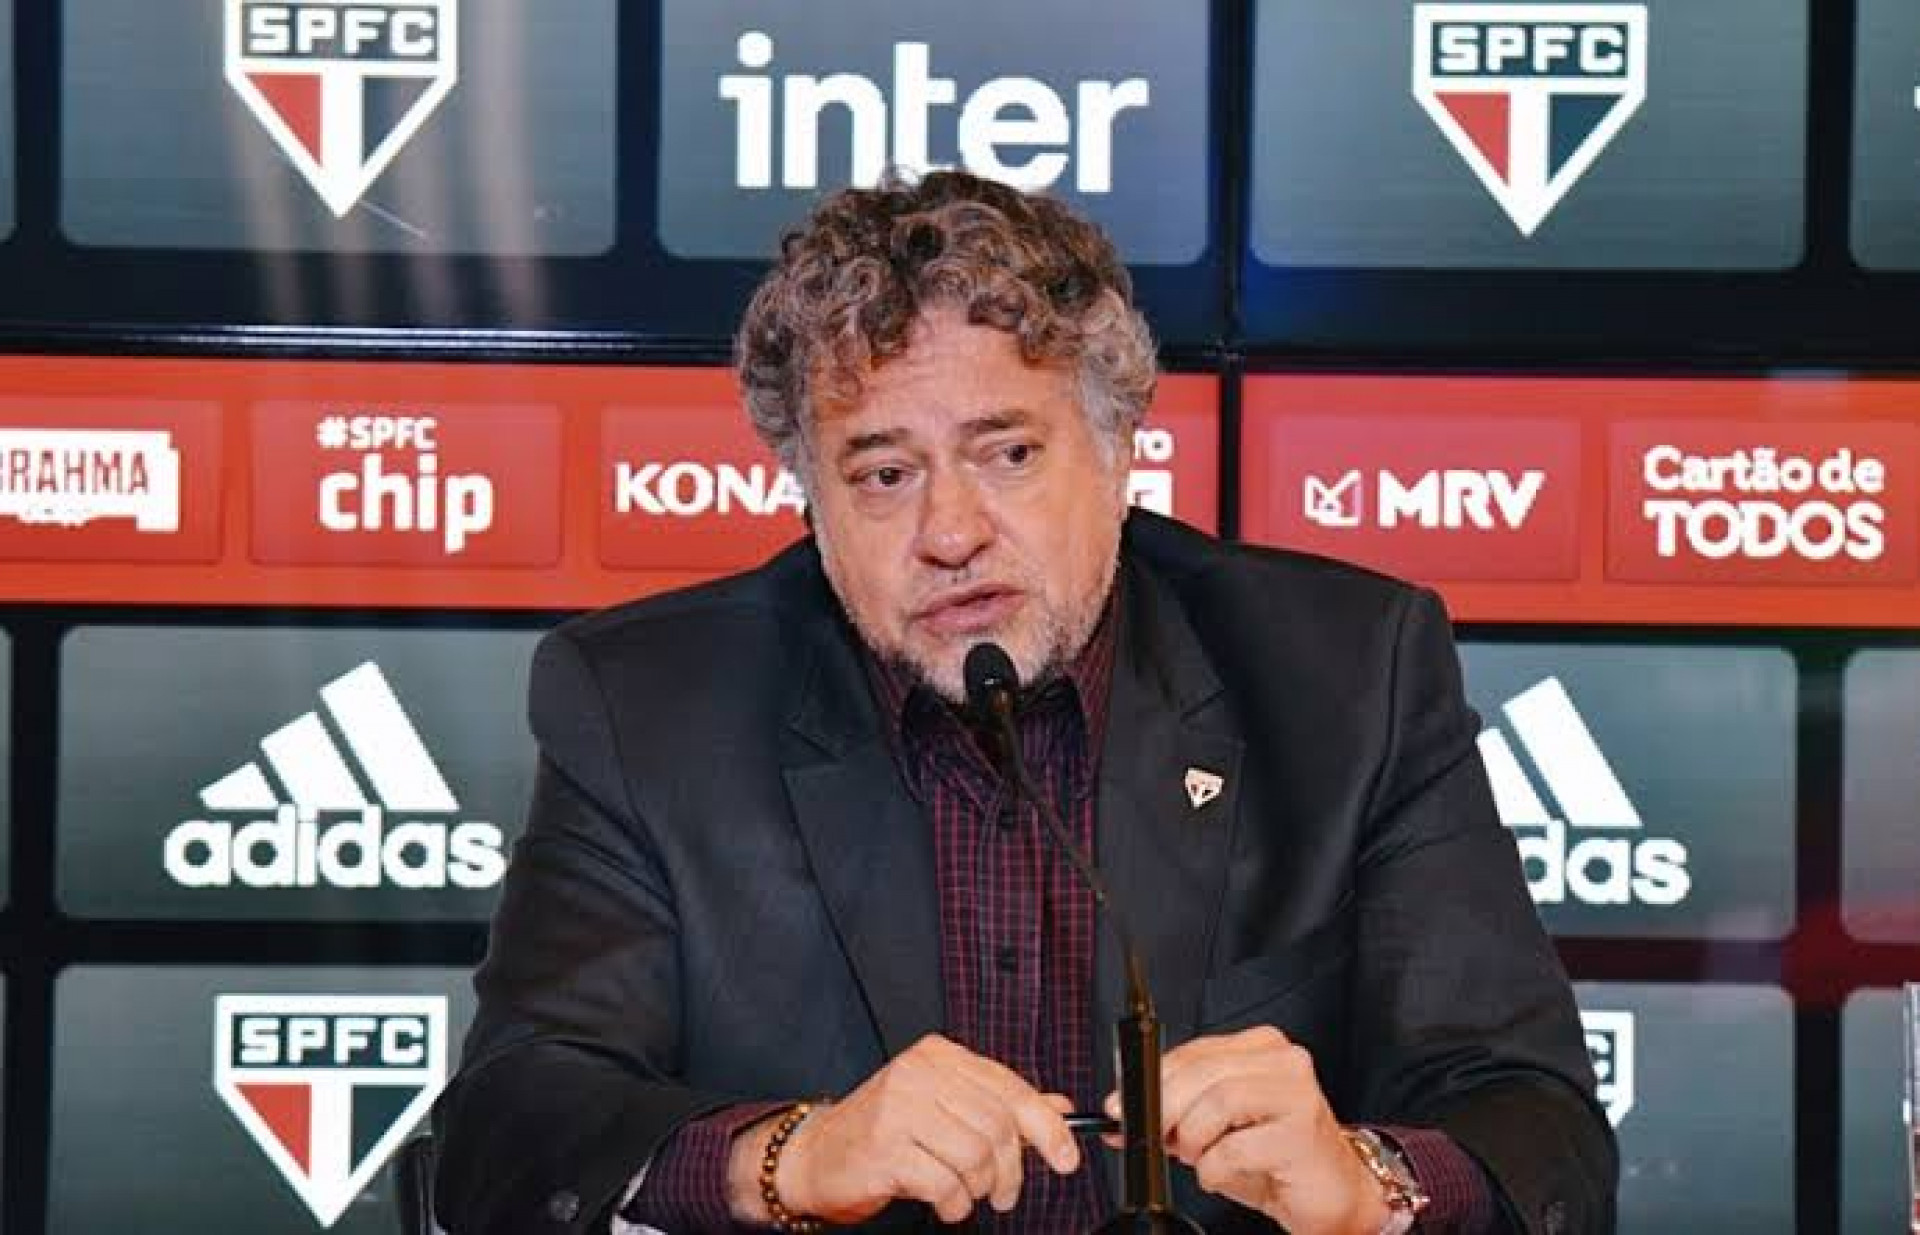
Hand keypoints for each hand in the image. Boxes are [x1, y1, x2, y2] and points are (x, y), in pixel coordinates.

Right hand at [730, 1034, 1081, 1225]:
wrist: (816, 1155)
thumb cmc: (885, 1132)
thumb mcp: (944, 1108)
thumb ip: (999, 1105)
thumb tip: (1058, 1109)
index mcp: (939, 1055)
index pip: (1011, 1088)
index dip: (1048, 1127)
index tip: (1067, 1158)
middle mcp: (919, 1073)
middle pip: (999, 1126)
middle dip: (1010, 1171)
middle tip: (1003, 1192)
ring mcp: (899, 1108)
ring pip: (977, 1156)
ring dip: (979, 1189)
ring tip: (965, 1194)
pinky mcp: (885, 1148)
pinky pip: (945, 1184)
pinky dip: (954, 1204)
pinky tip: (944, 1203)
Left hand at [1103, 1026, 1388, 1234]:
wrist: (1336, 1193)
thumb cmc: (1278, 1157)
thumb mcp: (1219, 1128)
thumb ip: (1176, 1113)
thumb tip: (1120, 1115)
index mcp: (1261, 1046)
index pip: (1193, 1050)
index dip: (1153, 1079)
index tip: (1122, 1105)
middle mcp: (1283, 1060)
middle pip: (1202, 1072)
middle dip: (1166, 1109)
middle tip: (1159, 1137)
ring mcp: (1297, 1092)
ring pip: (1218, 1102)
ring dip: (1195, 1139)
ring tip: (1200, 1157)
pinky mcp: (1302, 1132)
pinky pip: (1235, 1147)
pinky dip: (1215, 1167)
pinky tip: (1222, 1174)